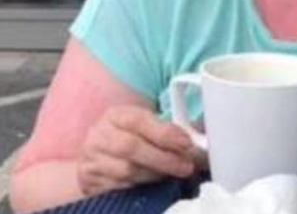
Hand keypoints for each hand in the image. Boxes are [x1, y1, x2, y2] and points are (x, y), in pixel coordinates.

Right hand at [78, 104, 202, 196]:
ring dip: (155, 175)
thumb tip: (199, 138)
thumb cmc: (127, 137)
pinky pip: (119, 188)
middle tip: (186, 166)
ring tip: (173, 174)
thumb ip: (165, 129)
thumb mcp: (142, 126)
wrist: (94, 158)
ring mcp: (92, 160)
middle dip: (163, 158)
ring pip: (126, 171)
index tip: (186, 142)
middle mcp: (100, 135)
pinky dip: (140, 187)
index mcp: (116, 115)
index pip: (139, 120)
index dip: (163, 132)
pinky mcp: (90, 182)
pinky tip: (155, 184)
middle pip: (131, 147)